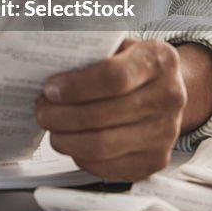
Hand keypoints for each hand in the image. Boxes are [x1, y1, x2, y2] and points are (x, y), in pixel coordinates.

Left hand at [35, 39, 189, 181]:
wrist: (167, 89)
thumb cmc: (134, 64)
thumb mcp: (119, 44)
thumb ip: (92, 50)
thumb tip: (50, 60)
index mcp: (159, 60)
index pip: (114, 77)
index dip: (76, 87)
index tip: (51, 89)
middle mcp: (169, 97)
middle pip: (103, 115)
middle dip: (61, 115)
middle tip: (42, 110)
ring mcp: (164, 132)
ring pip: (102, 145)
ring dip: (66, 138)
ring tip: (52, 126)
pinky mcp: (154, 160)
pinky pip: (108, 166)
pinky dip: (80, 156)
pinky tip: (72, 141)